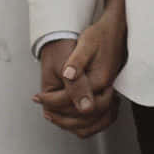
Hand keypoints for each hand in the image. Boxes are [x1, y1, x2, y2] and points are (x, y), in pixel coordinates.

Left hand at [34, 13, 125, 138]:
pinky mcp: (107, 95)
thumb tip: (68, 76)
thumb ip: (77, 64)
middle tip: (44, 110)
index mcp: (99, 81)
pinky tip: (68, 115)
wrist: (116, 30)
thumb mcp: (85, 45)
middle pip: (82, 117)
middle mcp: (106, 91)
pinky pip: (97, 119)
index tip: (38, 97)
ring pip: (90, 123)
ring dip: (70, 123)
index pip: (72, 102)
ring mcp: (108, 94)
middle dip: (60, 116)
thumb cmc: (100, 35)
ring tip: (53, 115)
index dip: (51, 101)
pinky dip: (82, 122)